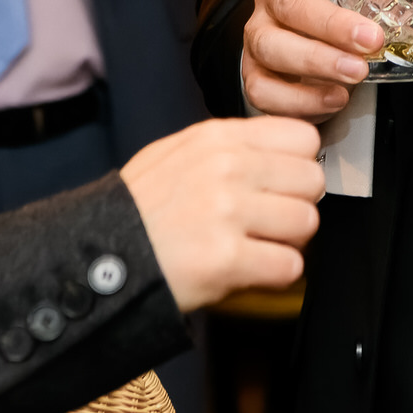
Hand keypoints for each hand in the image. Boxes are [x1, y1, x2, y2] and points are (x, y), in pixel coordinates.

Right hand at [120, 117, 325, 308]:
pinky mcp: (225, 260)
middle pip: (312, 181)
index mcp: (218, 138)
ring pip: (306, 223)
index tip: (281, 185)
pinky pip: (289, 266)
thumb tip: (284, 151)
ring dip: (287, 242)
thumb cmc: (141, 210)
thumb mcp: (177, 153)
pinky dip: (275, 274)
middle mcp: (226, 169)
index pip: (303, 138)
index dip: (297, 166)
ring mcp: (226, 213)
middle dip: (297, 205)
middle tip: (269, 222)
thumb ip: (230, 145)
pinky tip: (249, 270)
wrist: (100, 258)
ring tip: (256, 246)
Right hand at [240, 0, 378, 117]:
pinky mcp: (254, 76)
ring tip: (356, 73)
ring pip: (273, 46)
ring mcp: (258, 36)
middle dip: (331, 23)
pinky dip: (301, 99)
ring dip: (317, 62)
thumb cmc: (337, 15)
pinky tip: (334, 99)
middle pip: (288, 2)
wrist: (303, 55)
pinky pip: (264, 90)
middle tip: (371, 39)